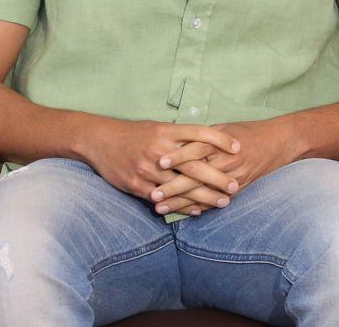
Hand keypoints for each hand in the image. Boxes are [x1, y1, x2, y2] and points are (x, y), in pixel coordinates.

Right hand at [80, 118, 239, 202]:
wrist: (99, 141)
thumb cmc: (135, 134)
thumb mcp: (159, 127)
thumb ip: (181, 136)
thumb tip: (209, 141)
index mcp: (166, 131)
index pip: (199, 133)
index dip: (220, 139)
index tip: (238, 148)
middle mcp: (159, 149)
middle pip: (193, 165)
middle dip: (217, 177)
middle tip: (235, 186)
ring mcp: (147, 169)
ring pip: (180, 186)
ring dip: (203, 196)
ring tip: (222, 202)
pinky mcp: (136, 185)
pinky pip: (163, 198)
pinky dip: (181, 205)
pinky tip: (196, 211)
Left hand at [149, 117, 301, 215]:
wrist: (279, 141)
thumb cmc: (249, 131)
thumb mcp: (225, 128)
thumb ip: (201, 137)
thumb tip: (176, 142)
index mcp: (221, 142)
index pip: (196, 149)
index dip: (177, 157)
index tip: (158, 164)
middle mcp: (227, 160)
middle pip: (196, 175)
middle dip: (173, 186)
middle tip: (153, 194)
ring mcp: (234, 176)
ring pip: (203, 192)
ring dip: (181, 202)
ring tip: (160, 208)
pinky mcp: (239, 187)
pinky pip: (217, 200)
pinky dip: (200, 208)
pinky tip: (184, 213)